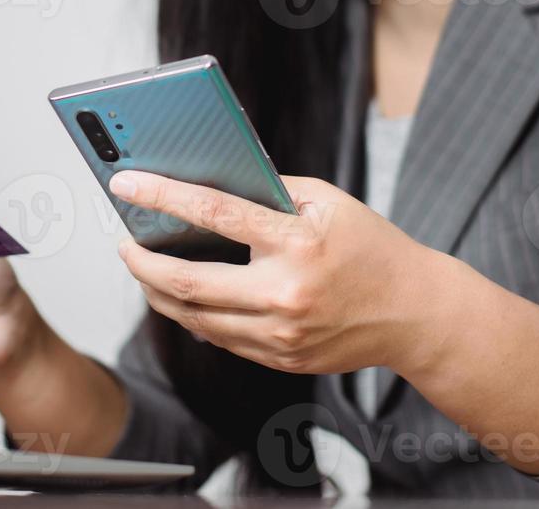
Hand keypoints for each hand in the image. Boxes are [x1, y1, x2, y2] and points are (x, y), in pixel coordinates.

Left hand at [108, 169, 441, 376]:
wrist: (416, 313)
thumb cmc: (371, 247)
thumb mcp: (326, 201)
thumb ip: (269, 189)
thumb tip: (209, 179)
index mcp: (296, 244)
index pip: (213, 213)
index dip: (162, 196)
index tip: (125, 184)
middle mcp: (285, 294)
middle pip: (187, 283)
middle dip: (141, 263)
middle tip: (122, 244)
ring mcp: (281, 335)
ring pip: (195, 319)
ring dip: (160, 293)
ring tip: (144, 268)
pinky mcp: (281, 359)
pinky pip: (220, 339)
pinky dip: (193, 315)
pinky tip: (182, 295)